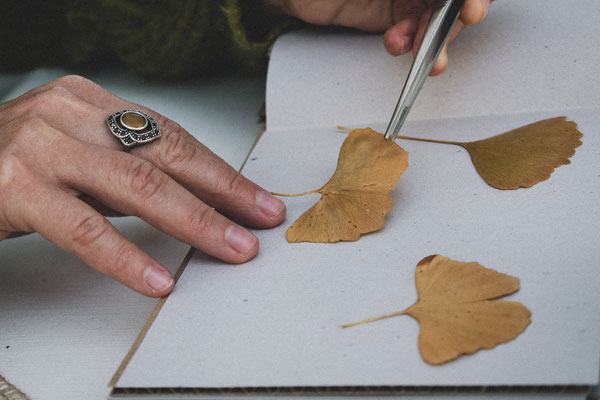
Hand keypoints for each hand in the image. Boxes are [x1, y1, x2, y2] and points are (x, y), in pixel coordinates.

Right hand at [0, 75, 285, 296]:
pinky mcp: (15, 187)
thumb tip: (192, 200)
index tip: (256, 200)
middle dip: (222, 194)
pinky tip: (157, 278)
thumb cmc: (12, 163)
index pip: (174, 137)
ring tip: (229, 248)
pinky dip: (125, 257)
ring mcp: (42, 147)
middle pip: (166, 156)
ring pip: (137, 186)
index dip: (221, 172)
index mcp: (91, 102)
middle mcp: (70, 115)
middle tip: (259, 221)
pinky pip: (83, 228)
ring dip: (193, 222)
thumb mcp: (77, 154)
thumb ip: (125, 170)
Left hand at [271, 0, 491, 74]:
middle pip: (452, 2)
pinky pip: (410, 32)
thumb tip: (444, 0)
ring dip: (432, 39)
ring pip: (435, 19)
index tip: (473, 8)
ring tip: (422, 54)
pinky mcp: (392, 16)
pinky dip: (408, 41)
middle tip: (454, 32)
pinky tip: (396, 43)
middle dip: (452, 20)